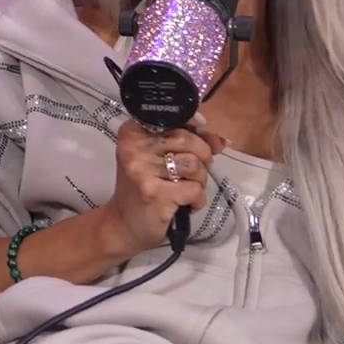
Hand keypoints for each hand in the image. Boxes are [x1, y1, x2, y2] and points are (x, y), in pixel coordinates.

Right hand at [101, 120, 226, 255]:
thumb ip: (188, 143)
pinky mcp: (156, 194)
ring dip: (199, 181)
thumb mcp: (159, 159)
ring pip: (195, 165)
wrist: (123, 225)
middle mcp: (134, 147)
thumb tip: (220, 140)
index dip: (192, 127)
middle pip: (188, 140)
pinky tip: (185, 205)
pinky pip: (195, 189)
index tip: (198, 137)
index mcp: (132, 132)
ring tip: (185, 190)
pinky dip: (197, 200)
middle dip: (201, 157)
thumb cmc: (143, 188)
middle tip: (192, 173)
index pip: (173, 117)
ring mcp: (144, 171)